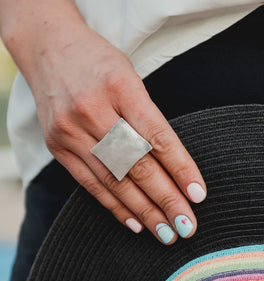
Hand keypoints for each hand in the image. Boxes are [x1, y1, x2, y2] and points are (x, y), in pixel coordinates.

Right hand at [30, 25, 205, 244]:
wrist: (48, 48)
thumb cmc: (102, 64)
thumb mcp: (132, 77)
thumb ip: (149, 118)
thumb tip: (177, 169)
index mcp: (120, 86)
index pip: (157, 136)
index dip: (181, 169)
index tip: (199, 195)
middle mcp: (92, 110)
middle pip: (136, 164)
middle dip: (166, 199)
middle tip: (188, 226)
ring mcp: (70, 131)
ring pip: (114, 180)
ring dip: (144, 211)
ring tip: (167, 233)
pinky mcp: (56, 146)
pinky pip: (90, 184)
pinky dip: (115, 206)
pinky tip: (136, 223)